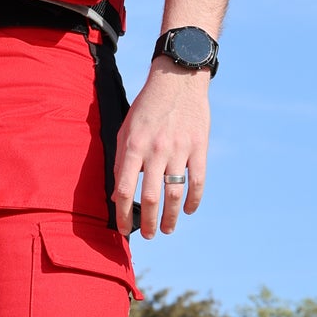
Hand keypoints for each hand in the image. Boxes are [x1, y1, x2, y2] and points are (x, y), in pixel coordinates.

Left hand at [113, 57, 209, 238]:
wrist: (177, 80)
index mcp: (133, 146)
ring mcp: (179, 150)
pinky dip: (194, 200)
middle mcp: (156, 150)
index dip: (122, 214)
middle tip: (147, 236)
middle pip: (149, 197)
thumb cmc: (147, 107)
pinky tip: (190, 210)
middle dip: (147, 223)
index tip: (123, 230)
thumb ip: (122, 161)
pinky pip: (198, 181)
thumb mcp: (126, 130)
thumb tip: (117, 195)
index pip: (123, 189)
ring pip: (175, 194)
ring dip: (171, 217)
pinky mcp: (199, 147)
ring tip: (167, 230)